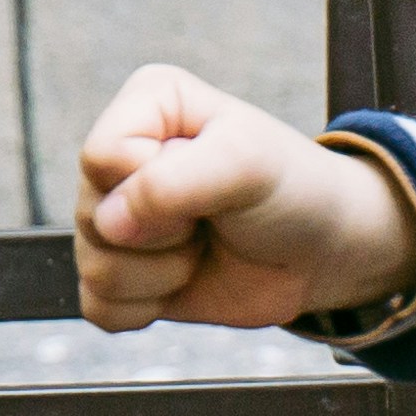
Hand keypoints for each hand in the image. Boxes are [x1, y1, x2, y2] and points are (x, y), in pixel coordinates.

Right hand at [72, 63, 415, 330]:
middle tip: (209, 220)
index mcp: (144, 107)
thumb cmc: (291, 190)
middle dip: (162, 236)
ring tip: (203, 247)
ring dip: (161, 275)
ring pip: (93, 268)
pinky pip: (98, 308)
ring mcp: (116, 219)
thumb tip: (108, 224)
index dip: (151, 185)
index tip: (208, 183)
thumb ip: (173, 181)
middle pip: (92, 217)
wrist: (323, 251)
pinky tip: (183, 283)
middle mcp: (120, 159)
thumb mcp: (246, 163)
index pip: (100, 157)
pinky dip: (146, 308)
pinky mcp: (122, 274)